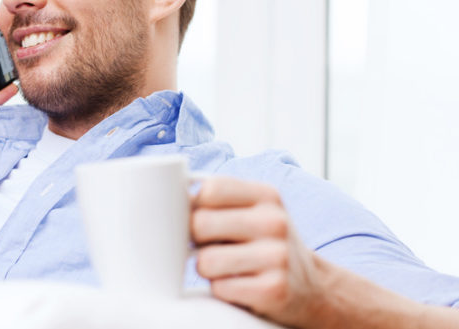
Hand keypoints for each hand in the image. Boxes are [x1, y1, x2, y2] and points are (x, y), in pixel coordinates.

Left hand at [190, 176, 324, 326]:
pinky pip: (220, 288)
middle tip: (210, 247)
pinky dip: (222, 290)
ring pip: (205, 261)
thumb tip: (166, 197)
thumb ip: (218, 201)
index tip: (197, 218)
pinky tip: (239, 285)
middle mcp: (275, 221)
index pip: (209, 190)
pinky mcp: (274, 289)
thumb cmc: (265, 245)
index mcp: (266, 195)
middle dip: (195, 240)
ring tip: (226, 268)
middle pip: (200, 224)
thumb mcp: (253, 212)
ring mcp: (277, 256)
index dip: (193, 207)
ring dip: (207, 269)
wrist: (312, 289)